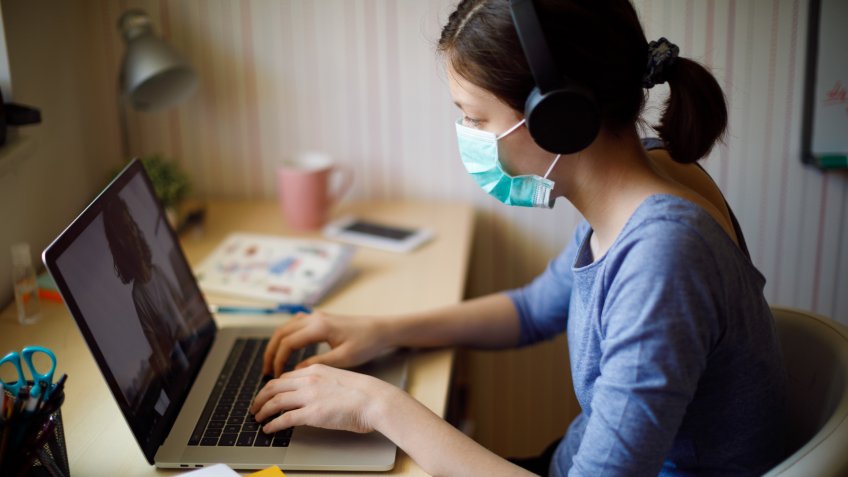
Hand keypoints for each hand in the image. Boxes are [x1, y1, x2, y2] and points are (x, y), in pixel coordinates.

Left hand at [250, 364, 396, 433]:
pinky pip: (284, 418)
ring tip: (258, 418)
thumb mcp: (339, 379)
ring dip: (262, 411)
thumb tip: (313, 394)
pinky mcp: (312, 413)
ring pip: (275, 401)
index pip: (285, 377)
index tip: (268, 395)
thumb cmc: (364, 393)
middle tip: (255, 407)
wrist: (375, 399)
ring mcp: (309, 396)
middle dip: (260, 397)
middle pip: (274, 386)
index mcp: (315, 370)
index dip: (272, 387)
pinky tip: (269, 429)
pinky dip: (272, 424)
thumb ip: (323, 383)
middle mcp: (308, 380)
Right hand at [262, 310, 391, 376]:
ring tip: (273, 362)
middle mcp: (314, 318)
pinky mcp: (321, 318)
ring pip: (286, 327)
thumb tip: (295, 371)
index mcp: (319, 327)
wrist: (382, 329)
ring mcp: (317, 316)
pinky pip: (295, 324)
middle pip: (281, 333)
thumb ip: (317, 364)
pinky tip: (286, 346)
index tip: (275, 376)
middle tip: (266, 371)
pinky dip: (286, 335)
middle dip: (271, 352)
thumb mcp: (343, 358)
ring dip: (277, 343)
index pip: (287, 343)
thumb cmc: (367, 343)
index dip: (278, 360)